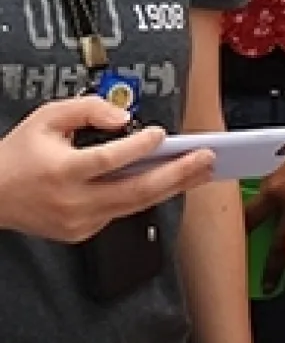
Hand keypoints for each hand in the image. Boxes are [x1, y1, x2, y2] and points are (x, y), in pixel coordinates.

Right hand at [0, 96, 212, 241]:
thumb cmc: (20, 155)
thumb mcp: (46, 118)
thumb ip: (87, 110)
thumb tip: (124, 118)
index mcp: (60, 171)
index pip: (107, 160)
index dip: (138, 147)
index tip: (161, 135)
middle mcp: (72, 201)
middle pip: (136, 190)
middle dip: (177, 173)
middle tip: (206, 157)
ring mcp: (79, 221)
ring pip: (137, 205)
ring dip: (173, 186)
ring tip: (201, 170)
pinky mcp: (83, 232)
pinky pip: (122, 211)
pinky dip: (146, 195)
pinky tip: (168, 181)